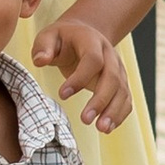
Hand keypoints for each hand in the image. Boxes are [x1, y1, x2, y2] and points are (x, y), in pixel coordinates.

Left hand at [35, 8, 130, 132]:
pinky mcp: (120, 82)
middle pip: (112, 78)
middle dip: (100, 100)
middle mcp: (110, 55)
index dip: (80, 78)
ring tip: (101, 129)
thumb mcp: (48, 37)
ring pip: (122, 90)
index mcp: (92, 41)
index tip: (62, 95)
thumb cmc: (62, 39)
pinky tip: (108, 128)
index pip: (92, 60)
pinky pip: (125, 99)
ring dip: (113, 111)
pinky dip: (119, 114)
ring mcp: (118, 69)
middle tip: (85, 119)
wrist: (83, 35)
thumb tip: (40, 60)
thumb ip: (43, 47)